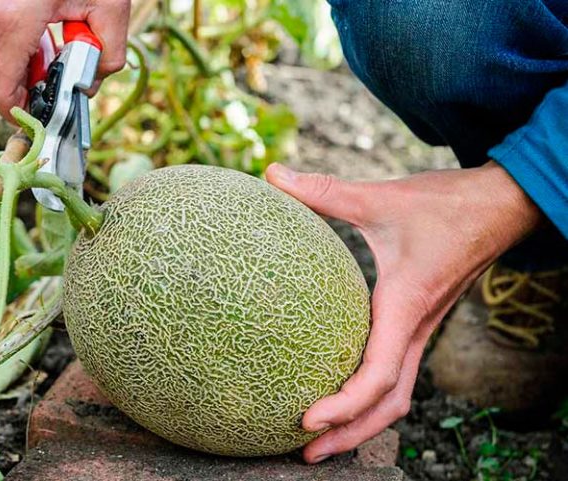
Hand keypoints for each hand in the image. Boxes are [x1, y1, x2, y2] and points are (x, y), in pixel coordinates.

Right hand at [0, 0, 130, 120]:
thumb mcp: (111, 8)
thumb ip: (106, 59)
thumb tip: (88, 88)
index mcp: (14, 17)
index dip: (17, 113)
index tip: (40, 117)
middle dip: (29, 86)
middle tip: (61, 76)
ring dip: (25, 63)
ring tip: (57, 45)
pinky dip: (18, 43)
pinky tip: (45, 29)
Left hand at [265, 161, 540, 463]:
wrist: (498, 206)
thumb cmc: (445, 207)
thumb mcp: (380, 198)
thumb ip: (323, 190)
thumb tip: (271, 174)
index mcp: (405, 308)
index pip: (377, 375)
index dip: (344, 405)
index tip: (306, 420)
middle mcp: (415, 330)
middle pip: (387, 405)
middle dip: (349, 435)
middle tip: (303, 453)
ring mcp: (419, 330)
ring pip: (395, 395)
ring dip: (360, 422)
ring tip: (317, 440)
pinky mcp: (417, 323)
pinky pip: (394, 371)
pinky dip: (369, 395)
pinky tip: (337, 386)